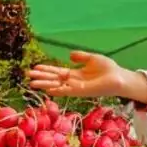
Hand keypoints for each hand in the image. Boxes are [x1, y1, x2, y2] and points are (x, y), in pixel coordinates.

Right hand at [28, 51, 146, 101]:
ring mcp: (76, 87)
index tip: (34, 68)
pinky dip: (57, 90)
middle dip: (41, 78)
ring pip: (56, 85)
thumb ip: (80, 57)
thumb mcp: (91, 59)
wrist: (119, 77)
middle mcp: (73, 82)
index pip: (57, 72)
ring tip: (31, 83)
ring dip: (44, 84)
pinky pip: (66, 91)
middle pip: (53, 79)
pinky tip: (48, 89)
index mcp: (75, 74)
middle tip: (27, 76)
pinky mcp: (81, 91)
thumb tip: (69, 55)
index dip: (46, 70)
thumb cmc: (108, 69)